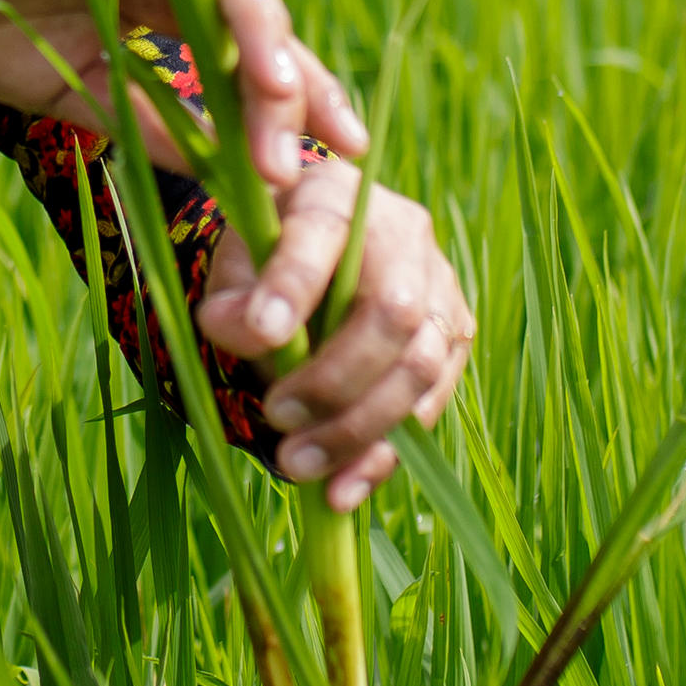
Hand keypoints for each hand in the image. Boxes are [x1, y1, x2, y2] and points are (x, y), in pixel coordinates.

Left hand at [197, 159, 474, 509]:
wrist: (319, 254)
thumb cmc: (268, 255)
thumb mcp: (234, 260)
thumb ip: (230, 292)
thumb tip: (240, 330)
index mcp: (336, 195)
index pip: (322, 235)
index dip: (293, 284)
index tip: (258, 334)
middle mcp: (403, 234)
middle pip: (393, 312)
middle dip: (334, 377)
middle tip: (276, 416)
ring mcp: (440, 287)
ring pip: (422, 366)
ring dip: (359, 427)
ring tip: (296, 464)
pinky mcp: (454, 339)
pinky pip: (432, 405)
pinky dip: (384, 455)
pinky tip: (340, 490)